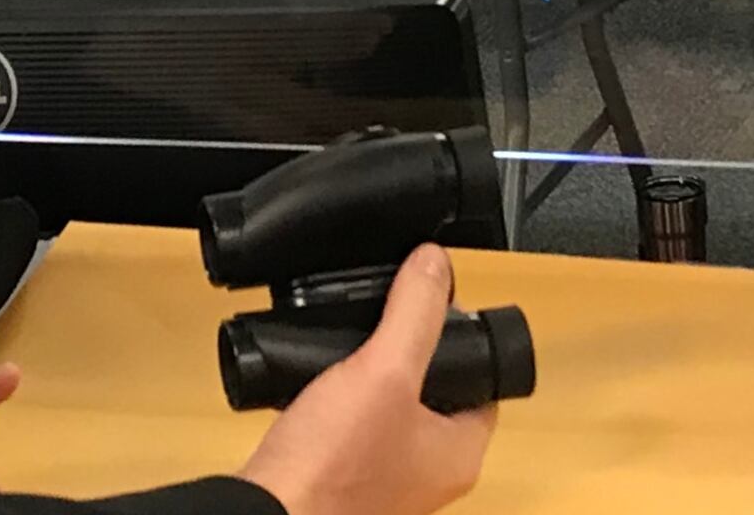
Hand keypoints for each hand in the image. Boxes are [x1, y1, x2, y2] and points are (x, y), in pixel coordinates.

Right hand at [237, 246, 495, 514]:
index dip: (466, 340)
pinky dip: (339, 404)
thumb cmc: (330, 470)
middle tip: (398, 320)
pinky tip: (320, 386)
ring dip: (375, 380)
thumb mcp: (382, 371)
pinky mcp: (341, 479)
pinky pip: (352, 430)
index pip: (484, 386)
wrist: (270, 514)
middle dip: (415, 356)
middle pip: (436, 396)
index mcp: (456, 455)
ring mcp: (382, 480)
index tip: (440, 307)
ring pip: (392, 413)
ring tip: (359, 346)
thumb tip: (436, 263)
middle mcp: (425, 474)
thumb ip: (414, 312)